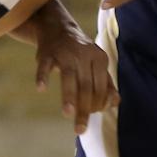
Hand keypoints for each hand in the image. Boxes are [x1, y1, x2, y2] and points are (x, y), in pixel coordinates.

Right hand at [35, 19, 116, 133]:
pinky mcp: (47, 53)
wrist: (57, 26)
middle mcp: (85, 55)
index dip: (97, 104)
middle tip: (80, 129)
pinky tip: (42, 89)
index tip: (90, 116)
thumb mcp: (96, 64)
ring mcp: (65, 53)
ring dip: (69, 96)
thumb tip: (114, 104)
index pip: (101, 87)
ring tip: (68, 114)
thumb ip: (106, 84)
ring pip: (69, 78)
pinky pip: (45, 66)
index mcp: (100, 59)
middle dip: (84, 109)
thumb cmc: (79, 52)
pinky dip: (43, 76)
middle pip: (86, 86)